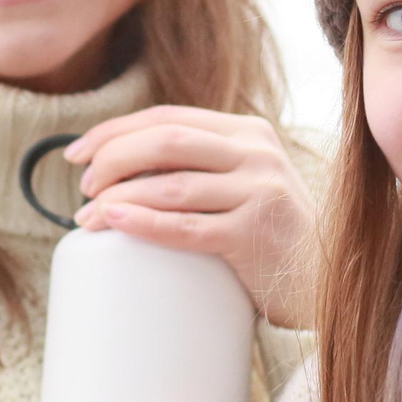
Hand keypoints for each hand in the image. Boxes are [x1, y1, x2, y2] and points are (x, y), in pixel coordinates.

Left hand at [65, 107, 316, 326]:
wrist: (325, 283)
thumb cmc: (271, 236)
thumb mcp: (246, 182)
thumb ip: (203, 164)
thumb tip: (120, 164)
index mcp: (248, 132)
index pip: (168, 118)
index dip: (114, 132)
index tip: (76, 154)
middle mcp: (256, 154)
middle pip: (165, 142)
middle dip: (112, 159)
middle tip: (85, 187)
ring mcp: (259, 193)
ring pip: (170, 184)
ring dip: (118, 197)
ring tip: (87, 216)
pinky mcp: (254, 235)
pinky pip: (186, 226)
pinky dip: (143, 222)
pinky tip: (113, 221)